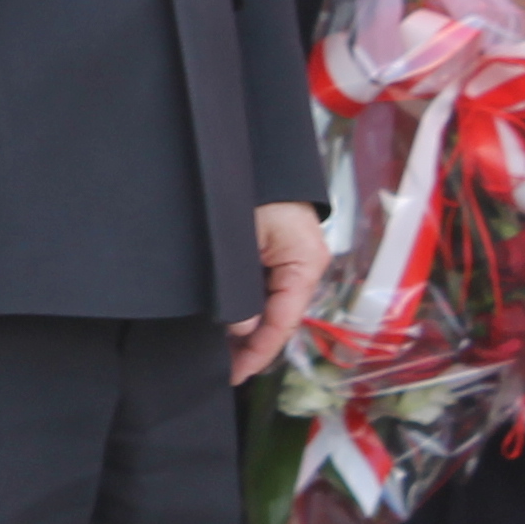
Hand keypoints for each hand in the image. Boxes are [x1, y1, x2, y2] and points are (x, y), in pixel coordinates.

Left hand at [230, 202, 328, 382]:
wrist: (258, 150)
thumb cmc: (253, 189)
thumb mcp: (243, 239)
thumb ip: (241, 287)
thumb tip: (238, 329)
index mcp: (305, 264)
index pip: (283, 322)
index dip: (258, 352)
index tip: (235, 374)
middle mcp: (305, 266)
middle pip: (279, 318)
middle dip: (251, 345)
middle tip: (220, 369)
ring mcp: (293, 260)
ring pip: (271, 306)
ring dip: (247, 328)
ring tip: (219, 353)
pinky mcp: (279, 252)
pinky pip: (266, 289)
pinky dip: (247, 307)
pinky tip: (227, 323)